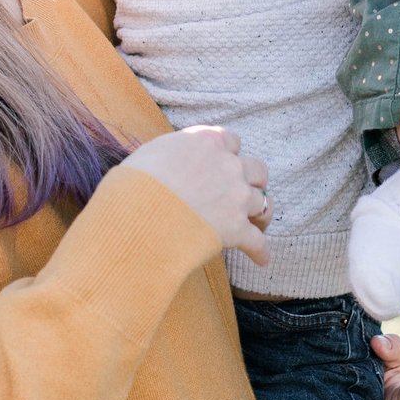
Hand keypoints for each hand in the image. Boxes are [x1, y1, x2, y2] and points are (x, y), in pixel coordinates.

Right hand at [120, 126, 271, 265]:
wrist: (139, 213)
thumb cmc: (136, 182)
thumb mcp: (153, 152)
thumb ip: (174, 152)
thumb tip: (171, 162)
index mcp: (208, 142)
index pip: (231, 140)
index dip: (228, 153)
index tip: (223, 162)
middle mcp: (229, 166)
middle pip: (257, 170)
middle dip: (253, 180)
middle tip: (244, 191)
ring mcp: (237, 198)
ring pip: (264, 203)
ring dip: (260, 214)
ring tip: (257, 224)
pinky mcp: (237, 229)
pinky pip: (258, 242)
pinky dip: (260, 252)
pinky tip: (261, 259)